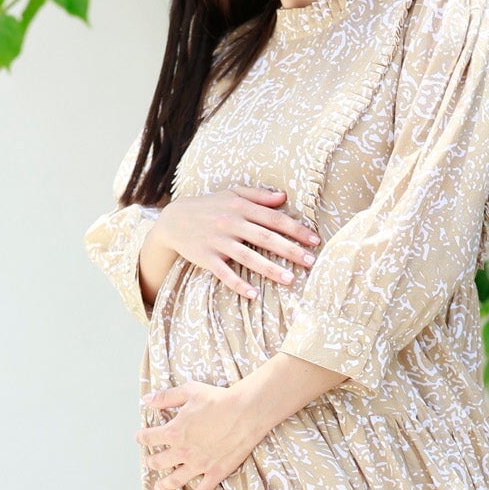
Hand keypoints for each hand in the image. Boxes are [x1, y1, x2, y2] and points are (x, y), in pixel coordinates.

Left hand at [135, 379, 265, 489]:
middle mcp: (183, 452)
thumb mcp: (189, 391)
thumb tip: (147, 399)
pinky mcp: (215, 473)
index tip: (141, 438)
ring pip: (175, 480)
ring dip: (164, 484)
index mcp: (174, 432)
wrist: (246, 412)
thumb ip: (166, 397)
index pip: (149, 438)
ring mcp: (199, 465)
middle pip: (159, 462)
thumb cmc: (219, 399)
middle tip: (150, 461)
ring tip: (160, 486)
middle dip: (151, 462)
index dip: (142, 438)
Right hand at [146, 185, 319, 302]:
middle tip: (311, 262)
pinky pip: (224, 273)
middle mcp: (231, 223)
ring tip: (290, 279)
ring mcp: (218, 241)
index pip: (274, 219)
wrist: (173, 219)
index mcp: (241, 207)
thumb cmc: (209, 206)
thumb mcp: (232, 194)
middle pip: (266, 238)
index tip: (315, 241)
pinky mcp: (206, 258)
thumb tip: (283, 197)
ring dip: (270, 269)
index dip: (296, 229)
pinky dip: (238, 284)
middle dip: (290, 250)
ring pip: (248, 257)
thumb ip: (258, 195)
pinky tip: (253, 295)